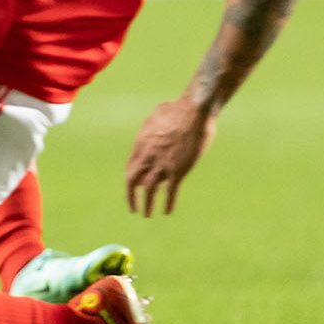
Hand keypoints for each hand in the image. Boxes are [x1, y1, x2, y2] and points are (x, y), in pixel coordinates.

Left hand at [124, 98, 216, 215]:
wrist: (193, 111)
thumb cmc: (179, 108)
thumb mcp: (159, 113)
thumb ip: (156, 122)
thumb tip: (159, 116)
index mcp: (141, 143)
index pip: (130, 166)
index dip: (131, 179)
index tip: (133, 187)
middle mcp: (147, 156)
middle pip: (133, 180)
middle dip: (131, 195)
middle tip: (133, 208)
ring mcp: (162, 164)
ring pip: (149, 189)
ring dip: (147, 204)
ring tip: (147, 214)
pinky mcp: (178, 170)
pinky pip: (170, 191)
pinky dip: (168, 203)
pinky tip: (167, 212)